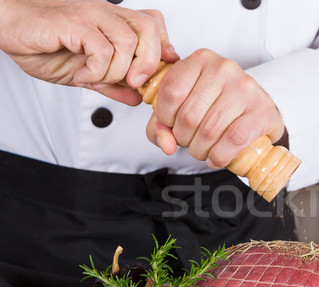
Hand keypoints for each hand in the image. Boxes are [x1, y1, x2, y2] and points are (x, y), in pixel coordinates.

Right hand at [0, 0, 178, 104]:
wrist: (9, 29)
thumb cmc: (43, 43)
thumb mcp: (86, 73)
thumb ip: (113, 84)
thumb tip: (137, 98)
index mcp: (112, 22)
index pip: (153, 24)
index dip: (162, 47)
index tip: (155, 73)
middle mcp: (106, 15)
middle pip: (149, 29)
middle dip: (150, 62)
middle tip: (135, 82)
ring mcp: (92, 15)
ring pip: (128, 43)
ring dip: (117, 71)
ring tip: (96, 78)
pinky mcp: (76, 22)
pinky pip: (103, 50)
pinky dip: (96, 71)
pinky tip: (82, 74)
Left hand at [146, 49, 284, 167]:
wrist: (258, 109)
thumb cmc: (218, 106)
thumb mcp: (183, 106)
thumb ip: (162, 125)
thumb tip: (167, 145)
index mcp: (201, 60)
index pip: (171, 92)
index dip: (165, 118)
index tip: (173, 126)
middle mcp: (224, 69)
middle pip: (189, 116)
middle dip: (184, 139)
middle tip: (191, 142)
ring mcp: (245, 88)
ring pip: (209, 131)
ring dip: (201, 150)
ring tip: (204, 150)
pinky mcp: (262, 110)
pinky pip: (233, 140)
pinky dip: (219, 156)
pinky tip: (217, 157)